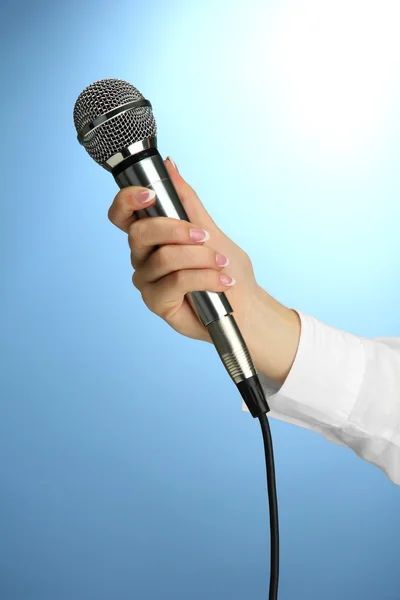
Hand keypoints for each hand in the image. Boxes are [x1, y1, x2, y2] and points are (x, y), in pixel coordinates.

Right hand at [108, 157, 299, 382]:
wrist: (244, 305)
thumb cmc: (227, 269)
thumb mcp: (209, 227)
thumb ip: (185, 199)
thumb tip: (170, 166)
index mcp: (151, 236)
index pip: (122, 214)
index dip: (127, 200)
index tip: (150, 194)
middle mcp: (143, 257)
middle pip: (140, 233)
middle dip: (176, 229)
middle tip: (205, 236)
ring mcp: (147, 280)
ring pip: (163, 258)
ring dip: (199, 257)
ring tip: (222, 264)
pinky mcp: (156, 302)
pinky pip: (175, 282)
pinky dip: (204, 277)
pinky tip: (222, 282)